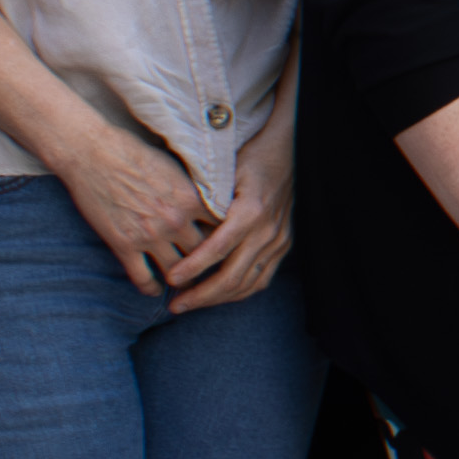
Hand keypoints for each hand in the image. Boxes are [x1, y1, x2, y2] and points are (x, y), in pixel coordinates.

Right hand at [54, 113, 220, 298]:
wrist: (93, 153)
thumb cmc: (134, 153)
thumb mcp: (174, 167)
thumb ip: (192, 190)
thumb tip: (210, 203)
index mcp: (191, 199)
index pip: (221, 229)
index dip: (224, 241)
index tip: (224, 248)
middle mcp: (175, 221)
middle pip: (203, 254)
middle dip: (206, 264)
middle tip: (208, 273)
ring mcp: (149, 236)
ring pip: (176, 272)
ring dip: (181, 280)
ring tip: (184, 286)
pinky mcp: (123, 245)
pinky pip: (142, 278)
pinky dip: (149, 288)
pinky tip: (152, 290)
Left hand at [164, 112, 295, 313]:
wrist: (288, 152)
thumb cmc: (249, 158)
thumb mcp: (224, 172)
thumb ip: (205, 200)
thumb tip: (175, 226)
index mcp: (251, 211)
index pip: (218, 249)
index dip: (193, 267)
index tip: (171, 280)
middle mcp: (267, 231)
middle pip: (233, 276)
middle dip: (201, 295)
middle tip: (175, 305)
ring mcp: (278, 241)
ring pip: (247, 284)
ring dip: (217, 299)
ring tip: (191, 304)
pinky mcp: (283, 246)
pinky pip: (261, 280)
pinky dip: (238, 293)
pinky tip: (218, 296)